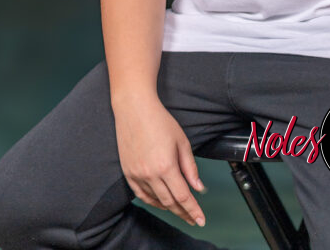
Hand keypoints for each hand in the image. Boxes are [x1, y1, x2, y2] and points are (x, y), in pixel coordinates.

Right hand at [111, 90, 206, 227]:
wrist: (134, 109)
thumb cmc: (159, 120)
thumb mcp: (182, 141)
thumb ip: (190, 167)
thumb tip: (198, 187)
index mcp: (165, 166)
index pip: (183, 197)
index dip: (193, 210)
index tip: (201, 219)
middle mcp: (150, 174)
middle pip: (170, 202)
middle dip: (184, 213)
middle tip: (193, 218)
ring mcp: (137, 175)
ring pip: (155, 201)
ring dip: (169, 208)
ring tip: (180, 211)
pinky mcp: (128, 173)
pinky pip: (141, 195)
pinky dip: (153, 202)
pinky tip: (161, 203)